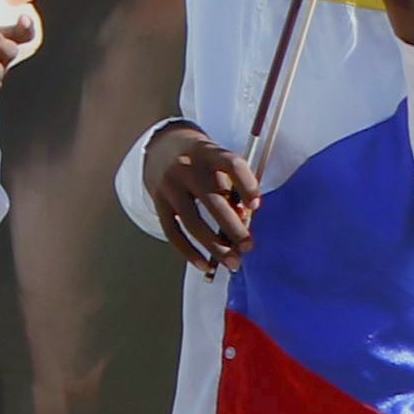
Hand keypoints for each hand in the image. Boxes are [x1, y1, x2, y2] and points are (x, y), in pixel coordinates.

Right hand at [146, 123, 260, 271]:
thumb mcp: (218, 161)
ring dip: (214, 246)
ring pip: (192, 222)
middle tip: (248, 247)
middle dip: (233, 228)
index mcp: (209, 153)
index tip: (256, 206)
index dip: (246, 185)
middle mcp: (187, 168)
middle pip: (211, 201)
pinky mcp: (158, 202)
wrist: (161, 148)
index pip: (231, 165)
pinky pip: (172, 231)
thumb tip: (243, 222)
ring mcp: (169, 186)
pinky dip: (189, 251)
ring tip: (232, 262)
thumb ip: (232, 186)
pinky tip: (205, 265)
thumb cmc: (203, 161)